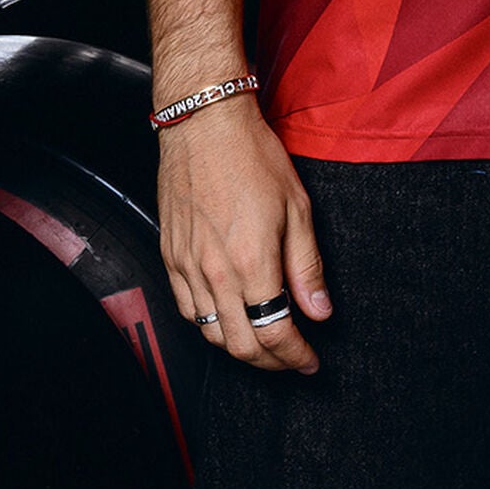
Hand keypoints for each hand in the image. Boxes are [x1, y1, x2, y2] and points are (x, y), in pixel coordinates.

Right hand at [158, 93, 328, 373]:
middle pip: (240, 345)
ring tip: (265, 344)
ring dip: (240, 348)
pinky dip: (209, 327)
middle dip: (271, 362)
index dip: (295, 356)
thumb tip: (320, 312)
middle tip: (292, 360)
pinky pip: (187, 309)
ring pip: (210, 334)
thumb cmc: (254, 158)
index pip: (275, 332)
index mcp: (252, 262)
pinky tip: (228, 319)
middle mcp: (214, 273)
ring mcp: (187, 267)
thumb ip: (307, 267)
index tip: (310, 362)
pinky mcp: (170, 256)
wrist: (203, 125)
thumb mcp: (298, 209)